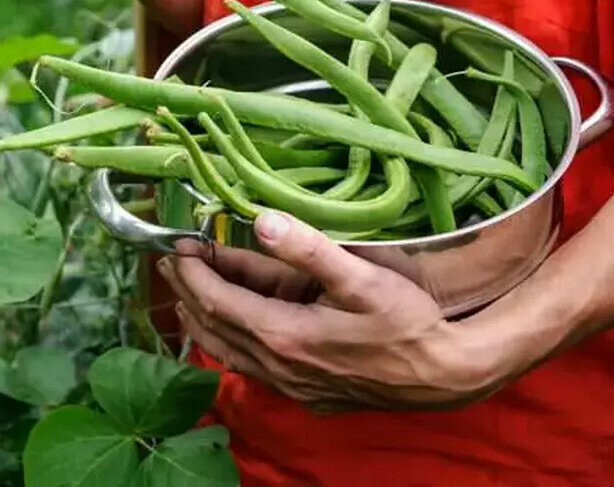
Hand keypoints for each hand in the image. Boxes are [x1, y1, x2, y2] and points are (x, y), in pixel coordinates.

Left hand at [158, 212, 505, 413]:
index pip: (218, 301)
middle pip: (215, 328)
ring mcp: (290, 386)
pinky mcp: (305, 394)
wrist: (444, 376)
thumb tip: (261, 220)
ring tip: (187, 293)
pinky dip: (230, 341)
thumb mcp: (363, 278)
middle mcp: (278, 367)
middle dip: (187, 293)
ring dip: (204, 319)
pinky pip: (251, 366)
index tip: (178, 243)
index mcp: (284, 335)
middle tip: (169, 262)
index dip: (193, 272)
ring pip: (228, 352)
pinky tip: (234, 326)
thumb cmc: (407, 323)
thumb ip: (310, 249)